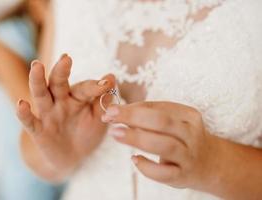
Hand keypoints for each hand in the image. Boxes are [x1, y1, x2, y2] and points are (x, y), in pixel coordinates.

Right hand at [17, 54, 114, 177]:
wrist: (73, 158)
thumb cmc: (87, 132)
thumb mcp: (99, 118)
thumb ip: (104, 100)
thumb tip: (112, 77)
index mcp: (77, 97)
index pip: (85, 88)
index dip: (96, 86)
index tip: (108, 82)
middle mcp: (61, 101)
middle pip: (59, 83)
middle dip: (62, 70)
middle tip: (66, 58)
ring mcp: (48, 114)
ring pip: (41, 95)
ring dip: (38, 80)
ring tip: (37, 66)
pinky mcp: (38, 131)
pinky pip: (29, 121)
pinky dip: (24, 113)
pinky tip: (21, 103)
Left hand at [102, 102, 220, 190]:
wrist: (210, 163)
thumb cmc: (183, 138)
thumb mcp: (173, 122)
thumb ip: (149, 116)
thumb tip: (116, 113)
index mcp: (188, 115)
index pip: (158, 107)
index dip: (133, 108)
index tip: (111, 109)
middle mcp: (192, 134)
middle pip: (162, 122)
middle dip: (133, 117)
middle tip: (110, 116)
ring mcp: (189, 156)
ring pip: (164, 145)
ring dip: (137, 138)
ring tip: (116, 133)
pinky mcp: (184, 175)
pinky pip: (165, 173)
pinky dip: (147, 167)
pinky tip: (134, 159)